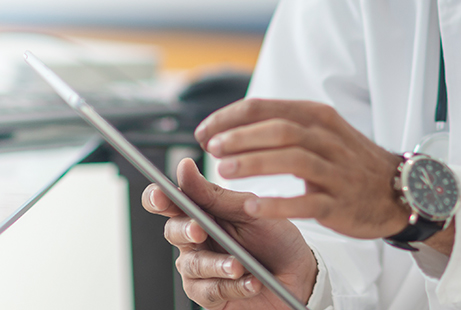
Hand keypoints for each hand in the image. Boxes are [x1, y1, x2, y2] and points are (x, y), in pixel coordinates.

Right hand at [142, 157, 316, 308]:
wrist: (299, 273)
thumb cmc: (275, 236)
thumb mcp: (250, 210)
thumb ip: (215, 194)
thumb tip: (183, 167)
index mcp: (205, 211)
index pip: (171, 202)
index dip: (159, 197)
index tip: (161, 194)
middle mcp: (197, 239)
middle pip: (174, 231)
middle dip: (186, 230)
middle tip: (201, 230)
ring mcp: (201, 268)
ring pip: (192, 265)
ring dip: (217, 264)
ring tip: (240, 265)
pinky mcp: (210, 295)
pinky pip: (210, 291)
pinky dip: (233, 286)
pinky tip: (251, 282)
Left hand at [195, 98, 409, 239]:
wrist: (396, 188)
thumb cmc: (350, 160)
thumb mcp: (322, 131)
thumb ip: (284, 125)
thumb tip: (235, 126)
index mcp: (318, 116)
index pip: (267, 108)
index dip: (231, 117)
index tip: (205, 131)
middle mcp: (327, 138)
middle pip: (279, 129)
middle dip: (240, 137)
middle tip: (212, 148)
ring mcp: (336, 169)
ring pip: (293, 159)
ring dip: (255, 163)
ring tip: (225, 172)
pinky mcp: (340, 201)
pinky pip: (308, 200)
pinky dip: (279, 203)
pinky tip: (254, 206)